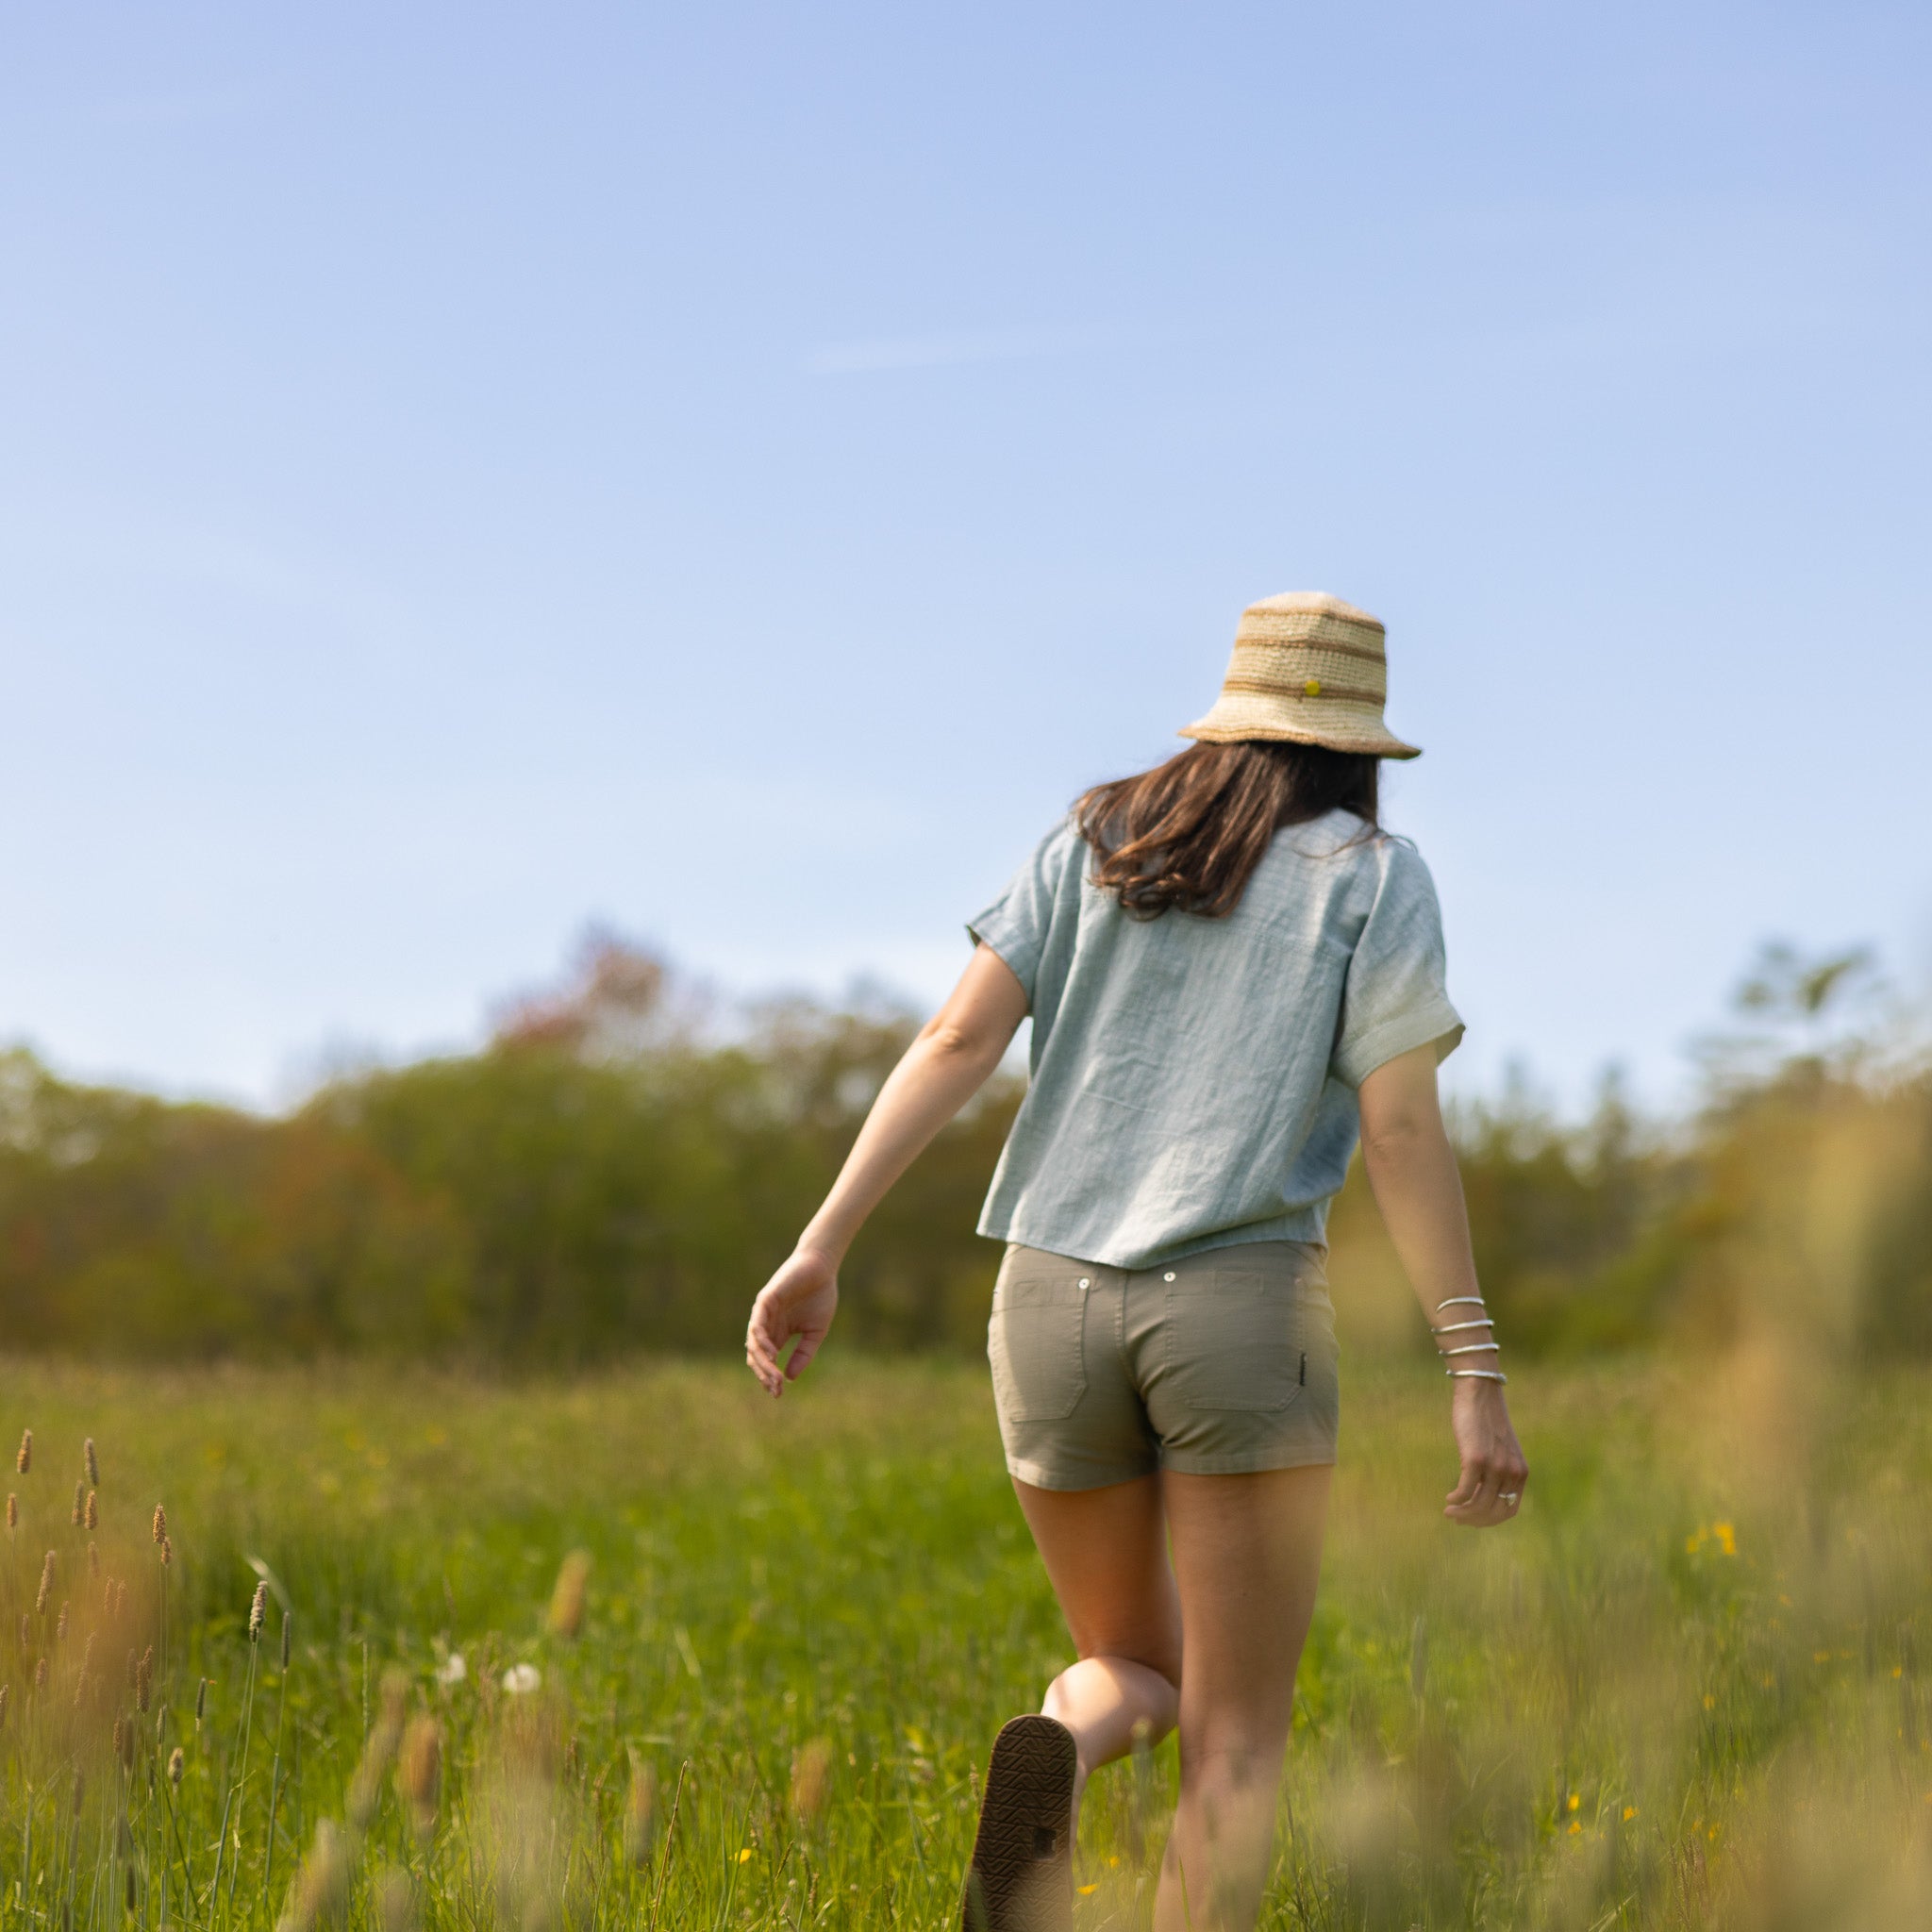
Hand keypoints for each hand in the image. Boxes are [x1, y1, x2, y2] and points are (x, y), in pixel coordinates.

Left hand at [745, 1248, 839, 1397]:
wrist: (822, 1267)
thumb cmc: (820, 1295)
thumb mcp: (815, 1332)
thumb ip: (803, 1354)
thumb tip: (789, 1378)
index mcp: (777, 1333)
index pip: (766, 1361)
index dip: (770, 1377)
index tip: (779, 1394)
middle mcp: (766, 1325)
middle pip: (756, 1356)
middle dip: (764, 1374)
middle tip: (775, 1389)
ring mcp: (763, 1313)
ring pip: (754, 1343)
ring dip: (762, 1362)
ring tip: (773, 1377)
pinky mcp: (765, 1300)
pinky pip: (757, 1324)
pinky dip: (762, 1340)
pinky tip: (771, 1353)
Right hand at [1444, 1379, 1527, 1526]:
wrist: (1480, 1392)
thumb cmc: (1486, 1419)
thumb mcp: (1500, 1449)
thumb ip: (1498, 1470)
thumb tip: (1481, 1493)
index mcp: (1520, 1472)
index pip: (1509, 1510)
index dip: (1490, 1520)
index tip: (1474, 1520)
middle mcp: (1512, 1472)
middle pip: (1493, 1511)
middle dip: (1474, 1519)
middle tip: (1457, 1518)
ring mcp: (1495, 1467)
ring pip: (1478, 1504)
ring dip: (1462, 1512)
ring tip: (1449, 1510)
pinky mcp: (1476, 1459)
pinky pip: (1466, 1490)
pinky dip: (1456, 1499)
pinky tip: (1449, 1498)